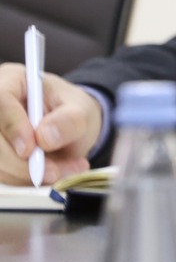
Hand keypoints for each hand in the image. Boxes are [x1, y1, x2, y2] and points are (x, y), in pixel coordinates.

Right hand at [0, 64, 100, 185]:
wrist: (71, 128)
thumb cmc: (72, 111)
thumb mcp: (81, 110)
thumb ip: (69, 120)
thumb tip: (45, 136)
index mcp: (12, 81)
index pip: (1, 101)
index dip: (13, 127)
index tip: (30, 150)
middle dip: (21, 163)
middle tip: (54, 171)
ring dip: (27, 175)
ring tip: (63, 170)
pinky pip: (3, 175)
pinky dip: (25, 180)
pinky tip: (52, 174)